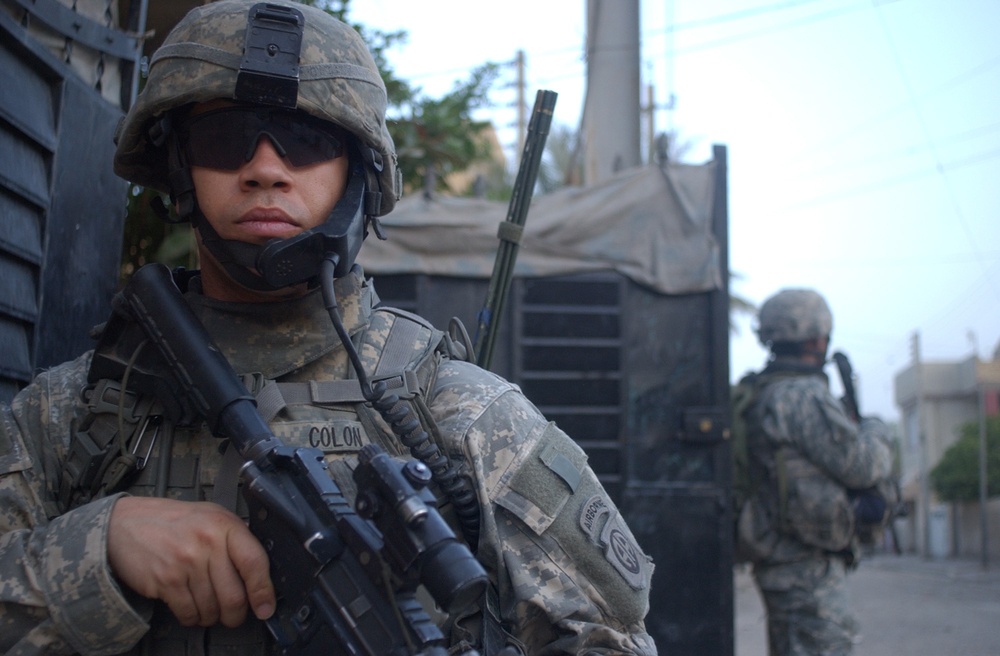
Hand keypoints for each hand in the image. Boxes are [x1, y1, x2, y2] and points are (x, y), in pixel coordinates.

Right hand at [108, 496, 275, 626]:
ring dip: (212, 616)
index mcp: (224, 525)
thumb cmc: (172, 521)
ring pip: (212, 608)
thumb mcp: (210, 517)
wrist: (125, 524)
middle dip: (236, 614)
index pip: (255, 562)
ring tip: (208, 608)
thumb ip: (234, 539)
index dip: (263, 590)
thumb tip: (259, 573)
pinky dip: (193, 618)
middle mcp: (207, 543)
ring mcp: (185, 563)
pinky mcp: (166, 581)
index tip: (266, 607)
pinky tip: (191, 609)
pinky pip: (189, 613)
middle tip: (234, 615)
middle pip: (234, 595)